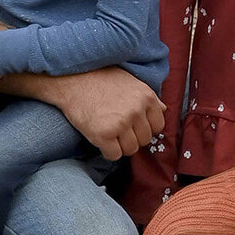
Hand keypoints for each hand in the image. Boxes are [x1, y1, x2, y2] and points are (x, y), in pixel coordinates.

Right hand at [48, 68, 164, 159]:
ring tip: (108, 132)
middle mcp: (137, 111)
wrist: (70, 79)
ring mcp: (121, 123)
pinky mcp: (104, 134)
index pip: (158, 125)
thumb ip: (148, 97)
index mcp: (146, 97)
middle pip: (144, 140)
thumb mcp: (130, 82)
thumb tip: (164, 109)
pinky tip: (100, 139)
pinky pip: (114, 155)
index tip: (133, 126)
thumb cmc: (99, 79)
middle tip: (117, 128)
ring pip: (130, 150)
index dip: (144, 128)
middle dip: (132, 137)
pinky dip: (107, 151)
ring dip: (120, 145)